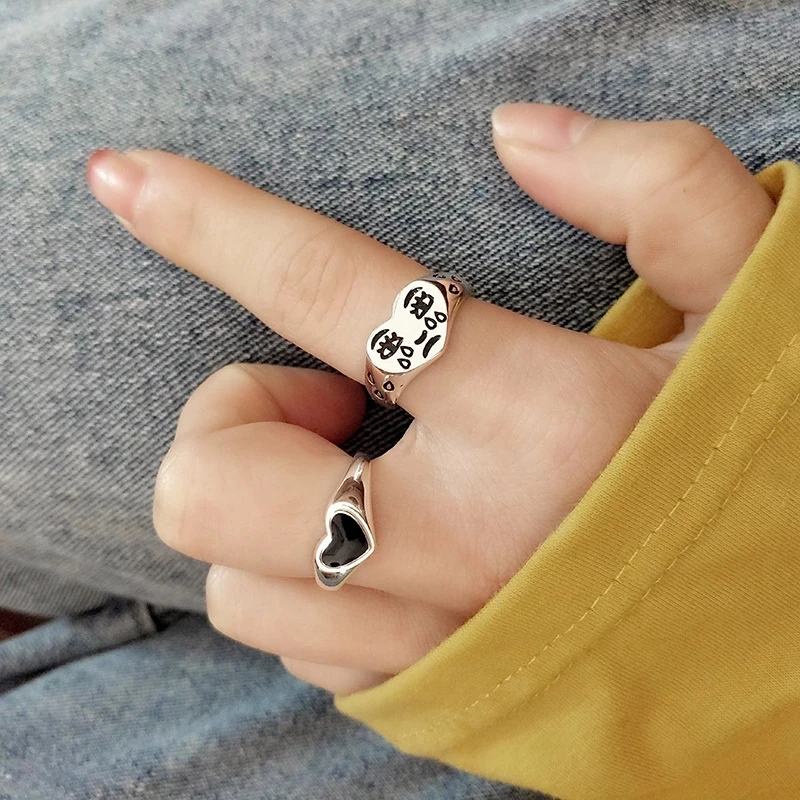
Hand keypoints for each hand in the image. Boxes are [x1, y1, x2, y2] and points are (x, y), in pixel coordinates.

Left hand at [86, 103, 773, 694]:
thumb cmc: (782, 469)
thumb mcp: (758, 304)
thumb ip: (656, 189)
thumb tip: (521, 133)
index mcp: (543, 421)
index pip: (334, 291)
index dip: (212, 220)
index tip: (124, 178)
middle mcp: (467, 546)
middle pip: (215, 487)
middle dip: (231, 420)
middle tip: (333, 397)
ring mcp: (439, 643)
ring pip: (237, 584)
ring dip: (270, 508)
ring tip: (372, 473)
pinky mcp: (435, 702)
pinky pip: (301, 646)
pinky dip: (311, 583)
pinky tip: (388, 550)